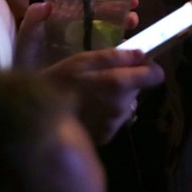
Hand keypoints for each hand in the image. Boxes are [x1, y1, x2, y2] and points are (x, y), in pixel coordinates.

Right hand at [16, 5, 164, 143]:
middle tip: (101, 79)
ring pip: (126, 105)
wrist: (36, 121)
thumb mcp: (83, 61)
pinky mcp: (105, 137)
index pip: (155, 76)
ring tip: (90, 97)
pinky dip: (105, 115)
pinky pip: (114, 120)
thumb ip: (116, 56)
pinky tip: (87, 112)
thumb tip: (142, 54)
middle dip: (127, 83)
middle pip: (138, 89)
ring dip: (116, 99)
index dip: (148, 68)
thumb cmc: (57, 84)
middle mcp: (123, 105)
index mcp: (120, 84)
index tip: (136, 65)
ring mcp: (115, 123)